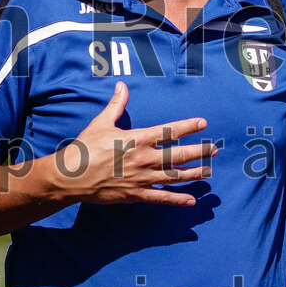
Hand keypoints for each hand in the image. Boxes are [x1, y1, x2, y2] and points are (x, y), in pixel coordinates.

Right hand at [46, 82, 215, 205]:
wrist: (71, 176)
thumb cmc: (85, 147)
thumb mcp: (101, 122)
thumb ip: (116, 105)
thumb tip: (122, 86)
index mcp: (138, 138)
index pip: (170, 130)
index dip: (189, 126)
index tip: (203, 124)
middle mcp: (145, 158)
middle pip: (180, 154)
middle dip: (200, 151)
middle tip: (214, 150)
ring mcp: (143, 178)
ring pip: (176, 176)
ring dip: (195, 174)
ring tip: (208, 172)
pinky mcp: (137, 194)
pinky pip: (163, 198)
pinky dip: (178, 199)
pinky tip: (192, 200)